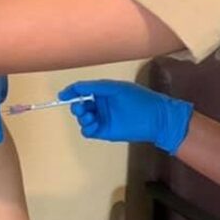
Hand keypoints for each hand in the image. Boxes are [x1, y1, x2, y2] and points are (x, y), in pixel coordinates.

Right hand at [58, 80, 193, 154]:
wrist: (156, 118)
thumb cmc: (138, 99)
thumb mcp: (116, 88)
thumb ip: (95, 87)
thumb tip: (76, 88)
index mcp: (103, 91)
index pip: (82, 90)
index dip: (71, 92)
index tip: (62, 95)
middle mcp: (101, 105)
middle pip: (80, 104)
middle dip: (76, 105)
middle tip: (81, 106)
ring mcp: (102, 118)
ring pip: (82, 118)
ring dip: (82, 116)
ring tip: (90, 115)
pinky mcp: (104, 132)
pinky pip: (88, 130)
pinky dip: (86, 127)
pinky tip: (92, 123)